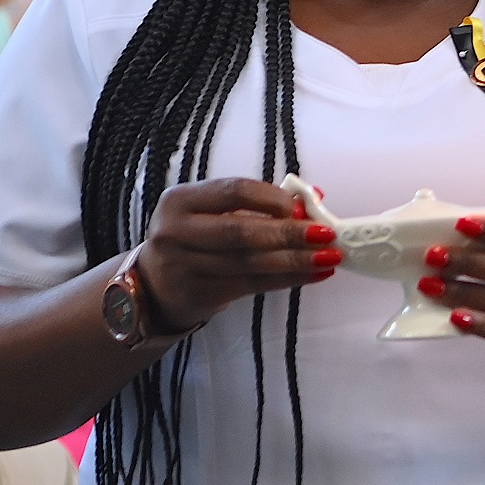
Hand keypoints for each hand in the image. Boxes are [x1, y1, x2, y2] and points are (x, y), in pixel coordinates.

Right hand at [138, 178, 340, 332]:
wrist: (154, 285)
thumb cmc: (195, 239)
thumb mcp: (211, 214)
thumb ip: (256, 206)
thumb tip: (311, 199)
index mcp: (180, 200)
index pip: (235, 191)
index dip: (274, 199)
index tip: (305, 208)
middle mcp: (176, 231)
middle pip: (242, 232)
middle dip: (290, 234)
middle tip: (327, 235)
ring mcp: (185, 266)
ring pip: (251, 263)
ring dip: (296, 261)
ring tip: (329, 258)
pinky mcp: (200, 293)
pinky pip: (253, 285)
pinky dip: (288, 279)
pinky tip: (314, 275)